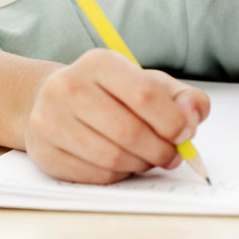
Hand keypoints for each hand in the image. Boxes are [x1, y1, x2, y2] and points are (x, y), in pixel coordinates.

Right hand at [23, 49, 209, 183]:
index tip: (186, 133)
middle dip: (161, 149)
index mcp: (100, 63)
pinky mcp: (45, 153)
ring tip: (151, 158)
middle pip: (129, 131)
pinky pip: (96, 175)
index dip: (172, 120)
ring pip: (113, 158)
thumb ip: (182, 97)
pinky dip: (121, 175)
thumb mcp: (150, 82)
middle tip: (174, 155)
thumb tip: (193, 117)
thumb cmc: (112, 92)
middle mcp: (69, 88)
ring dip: (143, 164)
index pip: (144, 94)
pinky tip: (127, 164)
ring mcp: (51, 121)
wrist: (53, 100)